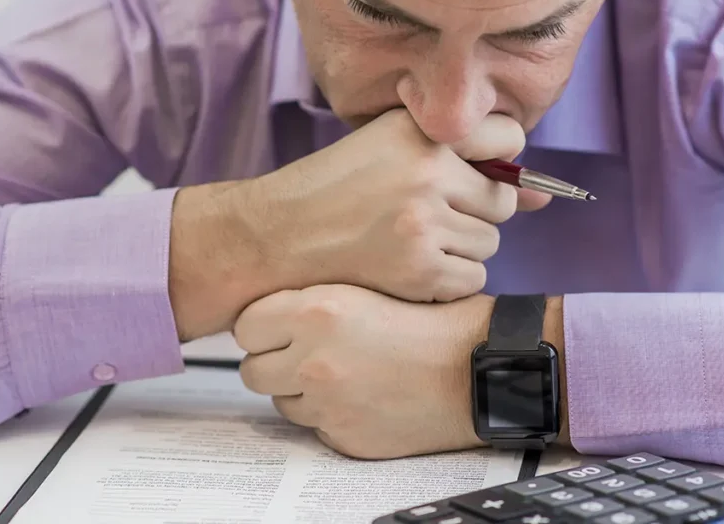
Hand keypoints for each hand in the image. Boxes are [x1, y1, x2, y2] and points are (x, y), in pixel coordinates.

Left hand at [234, 284, 495, 458]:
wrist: (478, 369)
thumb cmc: (436, 322)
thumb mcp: (372, 286)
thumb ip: (317, 300)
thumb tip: (276, 312)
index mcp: (317, 311)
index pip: (245, 326)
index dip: (263, 327)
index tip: (278, 328)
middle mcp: (313, 359)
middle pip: (253, 370)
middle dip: (274, 363)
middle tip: (306, 354)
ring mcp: (326, 404)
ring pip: (282, 402)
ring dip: (302, 391)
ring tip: (346, 374)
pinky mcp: (344, 437)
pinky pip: (316, 428)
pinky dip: (332, 416)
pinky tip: (365, 397)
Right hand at [236, 109, 551, 303]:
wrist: (278, 237)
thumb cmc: (334, 190)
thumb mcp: (392, 151)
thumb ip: (468, 163)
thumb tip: (543, 196)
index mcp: (420, 133)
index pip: (510, 140)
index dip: (496, 164)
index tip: (471, 178)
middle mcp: (427, 173)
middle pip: (502, 202)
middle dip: (475, 213)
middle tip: (429, 217)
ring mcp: (424, 224)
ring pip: (489, 244)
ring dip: (461, 249)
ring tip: (412, 242)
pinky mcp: (419, 270)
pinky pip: (471, 279)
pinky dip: (448, 280)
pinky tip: (410, 269)